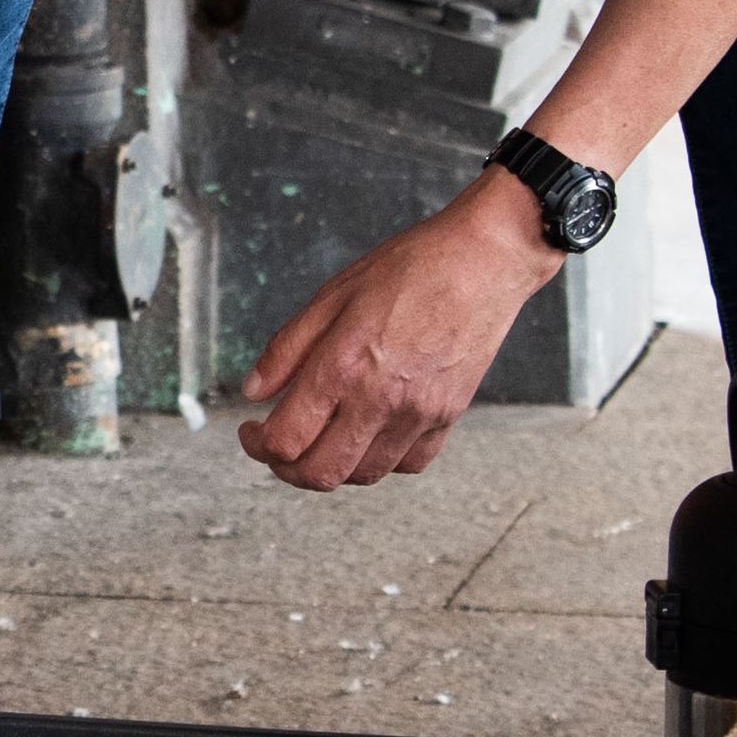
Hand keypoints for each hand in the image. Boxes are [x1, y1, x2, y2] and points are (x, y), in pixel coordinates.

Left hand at [240, 188, 557, 489]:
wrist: (484, 261)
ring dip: (333, 468)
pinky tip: (369, 434)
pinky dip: (381, 461)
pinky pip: (408, 464)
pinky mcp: (448, 416)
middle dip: (286, 469)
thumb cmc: (411, 267)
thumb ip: (287, 348)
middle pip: (321, 473)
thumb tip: (254, 391)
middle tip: (277, 449)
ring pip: (364, 475)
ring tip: (321, 439)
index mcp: (343, 367)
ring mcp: (419, 414)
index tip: (252, 432)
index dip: (257, 445)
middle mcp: (380, 400)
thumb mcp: (333, 294)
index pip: (286, 440)